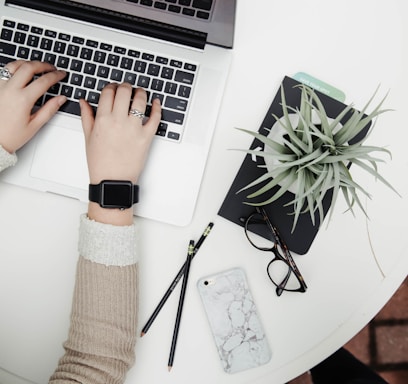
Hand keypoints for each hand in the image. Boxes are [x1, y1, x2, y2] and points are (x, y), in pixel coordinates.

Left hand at [0, 60, 66, 152]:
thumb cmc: (11, 136)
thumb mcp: (35, 125)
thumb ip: (50, 109)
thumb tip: (61, 99)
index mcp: (23, 100)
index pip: (43, 81)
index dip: (55, 76)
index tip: (61, 74)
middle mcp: (10, 90)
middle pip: (28, 67)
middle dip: (43, 65)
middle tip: (51, 67)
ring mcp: (0, 87)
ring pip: (14, 65)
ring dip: (27, 63)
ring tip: (36, 66)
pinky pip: (4, 71)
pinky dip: (14, 68)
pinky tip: (21, 72)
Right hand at [80, 83, 161, 224]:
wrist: (112, 180)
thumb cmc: (100, 162)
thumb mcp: (88, 138)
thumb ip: (87, 116)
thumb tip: (84, 101)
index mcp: (102, 120)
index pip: (108, 92)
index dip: (111, 86)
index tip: (114, 88)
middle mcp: (118, 121)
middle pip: (124, 91)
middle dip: (126, 86)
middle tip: (127, 88)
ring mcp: (134, 129)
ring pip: (140, 100)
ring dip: (141, 92)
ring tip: (140, 93)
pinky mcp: (146, 137)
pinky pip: (155, 118)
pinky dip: (157, 107)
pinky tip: (156, 102)